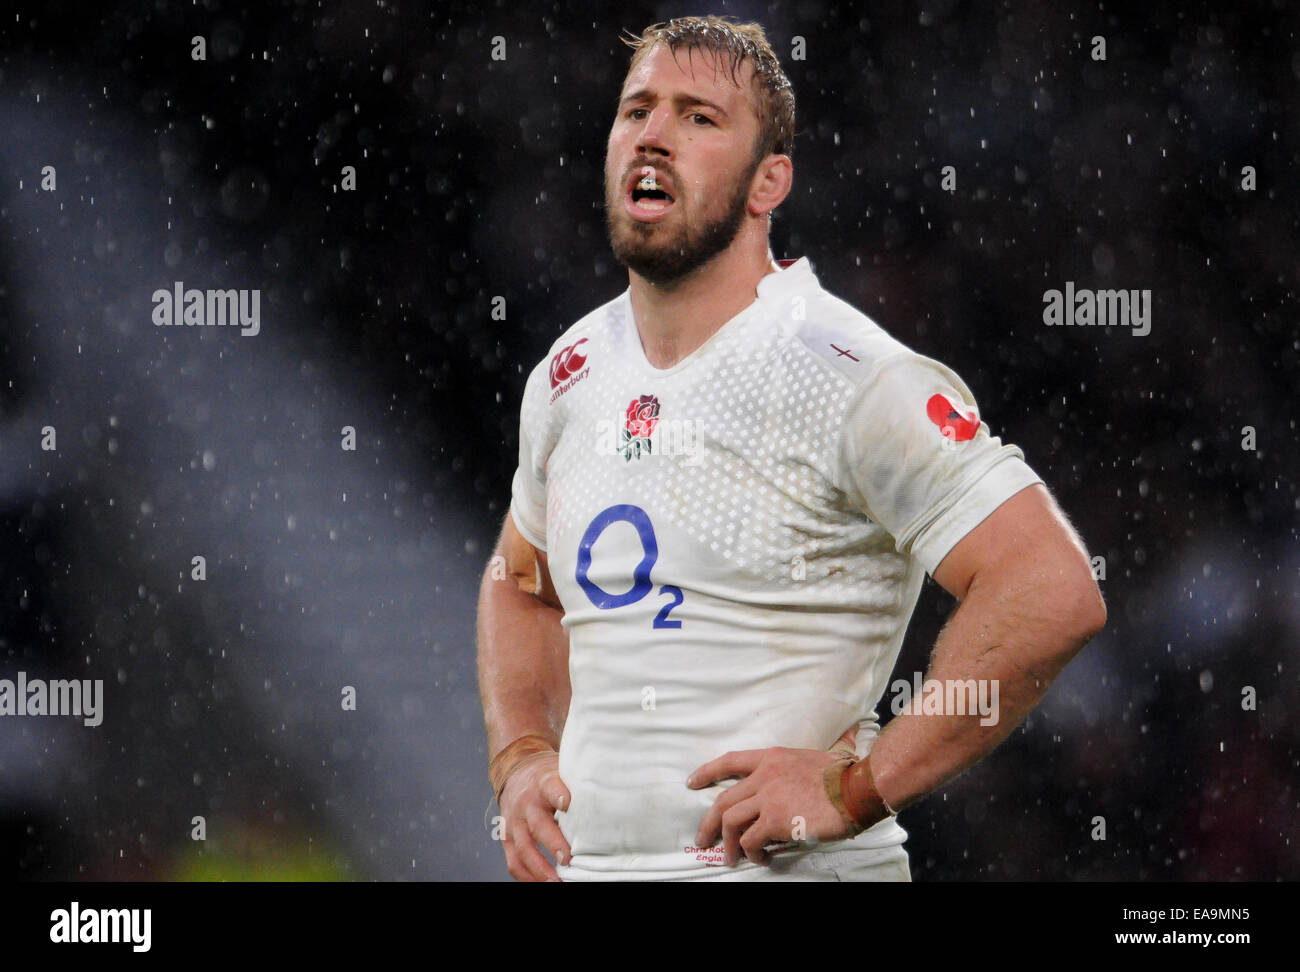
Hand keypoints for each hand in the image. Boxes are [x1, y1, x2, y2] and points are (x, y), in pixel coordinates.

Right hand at [497, 752, 572, 881]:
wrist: (515, 774)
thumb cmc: (547, 777)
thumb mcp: (561, 770)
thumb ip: (579, 783)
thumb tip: (612, 792)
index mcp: (543, 783)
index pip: (549, 786)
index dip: (557, 794)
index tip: (566, 803)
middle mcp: (527, 803)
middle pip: (538, 824)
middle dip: (553, 843)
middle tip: (568, 858)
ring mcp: (515, 822)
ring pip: (524, 847)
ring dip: (540, 867)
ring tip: (555, 880)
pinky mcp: (507, 838)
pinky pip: (514, 861)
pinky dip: (526, 876)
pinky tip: (540, 883)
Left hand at [688, 726, 860, 866]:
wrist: (856, 788)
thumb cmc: (842, 774)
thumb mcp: (809, 758)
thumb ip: (791, 769)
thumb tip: (790, 785)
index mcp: (771, 758)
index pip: (730, 761)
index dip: (707, 772)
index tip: (692, 783)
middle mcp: (764, 776)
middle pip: (723, 800)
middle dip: (708, 823)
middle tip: (703, 839)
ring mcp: (768, 798)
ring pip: (731, 822)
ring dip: (728, 844)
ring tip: (731, 858)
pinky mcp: (776, 821)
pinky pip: (752, 841)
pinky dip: (752, 853)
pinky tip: (761, 859)